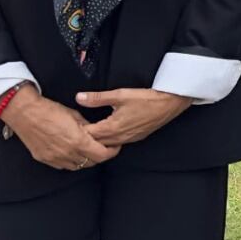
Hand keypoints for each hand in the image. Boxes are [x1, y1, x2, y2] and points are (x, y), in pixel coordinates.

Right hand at [0, 84, 119, 170]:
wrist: (25, 113)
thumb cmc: (50, 110)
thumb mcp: (74, 115)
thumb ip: (88, 126)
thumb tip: (96, 132)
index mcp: (78, 141)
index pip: (102, 155)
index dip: (112, 151)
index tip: (115, 146)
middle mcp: (67, 153)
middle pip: (91, 162)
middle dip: (100, 155)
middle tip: (103, 146)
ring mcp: (55, 158)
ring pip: (78, 166)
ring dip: (85, 159)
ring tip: (88, 149)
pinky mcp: (45, 159)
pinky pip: (63, 165)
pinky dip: (71, 161)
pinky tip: (72, 152)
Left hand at [79, 88, 193, 145]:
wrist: (169, 104)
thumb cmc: (146, 99)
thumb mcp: (120, 95)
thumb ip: (98, 98)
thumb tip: (79, 97)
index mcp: (113, 127)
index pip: (89, 135)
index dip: (78, 131)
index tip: (71, 126)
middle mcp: (119, 137)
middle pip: (96, 142)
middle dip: (86, 137)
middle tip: (76, 130)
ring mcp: (128, 139)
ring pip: (107, 145)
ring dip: (98, 140)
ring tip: (89, 132)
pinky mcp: (135, 138)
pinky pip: (117, 143)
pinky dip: (109, 140)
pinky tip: (107, 132)